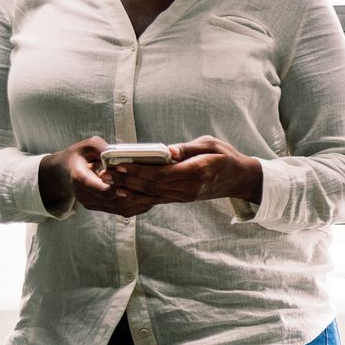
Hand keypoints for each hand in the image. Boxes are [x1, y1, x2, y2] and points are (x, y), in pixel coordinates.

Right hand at [39, 136, 157, 216]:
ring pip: (118, 209)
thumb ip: (102, 148)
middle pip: (113, 201)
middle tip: (155, 190)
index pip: (101, 189)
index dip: (118, 189)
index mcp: (79, 178)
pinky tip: (149, 200)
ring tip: (156, 195)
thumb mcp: (87, 145)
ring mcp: (91, 203)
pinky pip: (119, 211)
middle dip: (135, 197)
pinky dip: (135, 207)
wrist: (63, 172)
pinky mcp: (99, 207)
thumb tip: (118, 152)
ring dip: (138, 204)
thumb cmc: (79, 155)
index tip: (134, 183)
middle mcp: (84, 195)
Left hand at [108, 136, 262, 204]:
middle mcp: (189, 188)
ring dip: (129, 188)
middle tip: (106, 172)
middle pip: (152, 185)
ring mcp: (185, 196)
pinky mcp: (182, 199)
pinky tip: (124, 191)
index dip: (139, 170)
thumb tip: (167, 151)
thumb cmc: (225, 157)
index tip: (120, 163)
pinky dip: (139, 196)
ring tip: (109, 181)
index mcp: (197, 172)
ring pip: (152, 194)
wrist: (239, 179)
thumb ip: (187, 148)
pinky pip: (157, 199)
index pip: (162, 173)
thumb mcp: (210, 144)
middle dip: (127, 179)